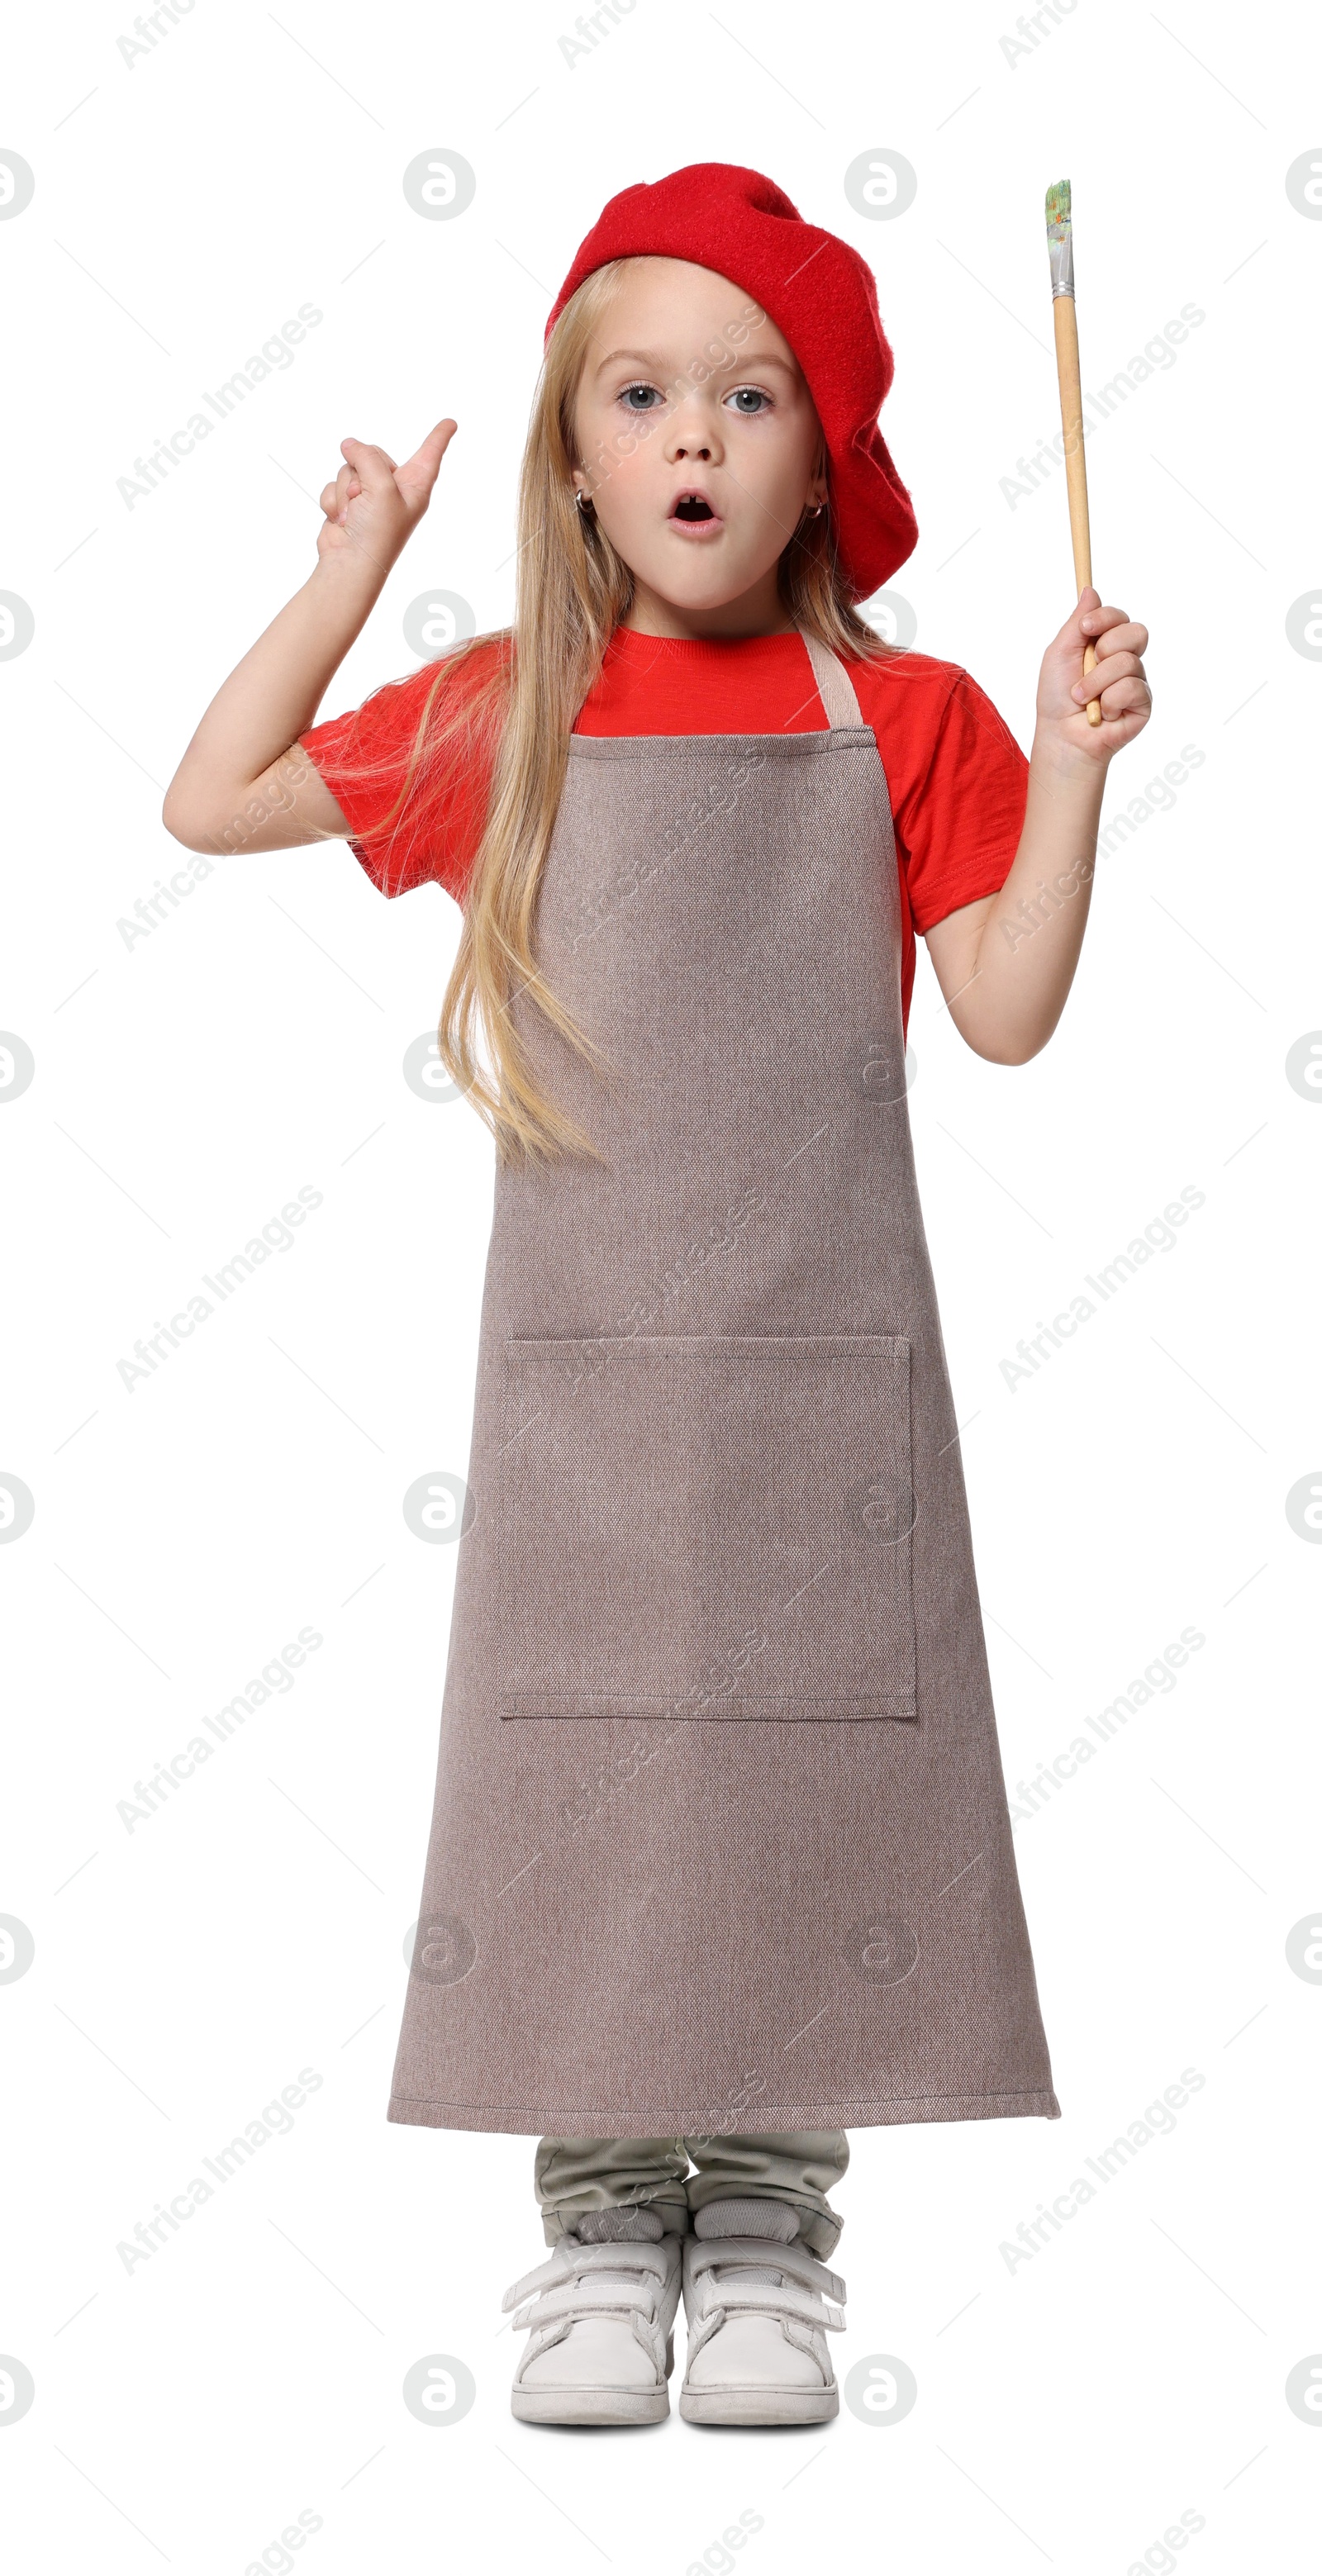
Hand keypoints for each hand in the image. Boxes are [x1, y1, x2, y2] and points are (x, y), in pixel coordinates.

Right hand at [316, 419, 456, 577]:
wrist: (350, 562)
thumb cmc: (376, 533)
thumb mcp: (382, 487)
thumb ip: (368, 457)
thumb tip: (349, 445)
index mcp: (414, 486)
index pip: (430, 454)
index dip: (439, 437)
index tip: (450, 423)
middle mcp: (394, 489)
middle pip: (373, 454)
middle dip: (361, 471)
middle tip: (363, 497)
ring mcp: (370, 496)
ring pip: (349, 468)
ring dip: (345, 490)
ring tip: (353, 513)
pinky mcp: (348, 503)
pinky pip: (335, 484)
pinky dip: (334, 501)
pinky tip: (342, 520)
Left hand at [1035, 587, 1150, 765]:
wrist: (1061, 736)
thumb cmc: (1056, 698)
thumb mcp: (1059, 653)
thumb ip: (1076, 623)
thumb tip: (1090, 589)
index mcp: (1105, 644)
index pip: (1119, 617)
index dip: (1106, 617)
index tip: (1087, 627)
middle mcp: (1124, 659)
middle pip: (1136, 632)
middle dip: (1107, 647)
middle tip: (1086, 667)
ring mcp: (1136, 680)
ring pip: (1128, 662)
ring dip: (1097, 681)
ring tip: (1084, 698)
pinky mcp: (1143, 703)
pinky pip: (1132, 688)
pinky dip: (1109, 701)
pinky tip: (1102, 713)